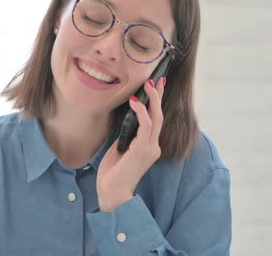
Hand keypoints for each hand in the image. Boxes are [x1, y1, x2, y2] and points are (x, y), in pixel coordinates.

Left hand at [96, 77, 165, 211]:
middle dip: (158, 96)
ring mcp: (150, 148)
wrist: (111, 192)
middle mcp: (153, 146)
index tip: (157, 85)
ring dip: (152, 99)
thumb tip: (126, 118)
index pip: (155, 120)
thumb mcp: (119, 148)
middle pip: (160, 115)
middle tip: (157, 79)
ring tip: (148, 85)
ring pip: (156, 118)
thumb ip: (126, 135)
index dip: (157, 102)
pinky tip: (135, 102)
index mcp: (149, 146)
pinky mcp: (143, 150)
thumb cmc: (113, 173)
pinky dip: (141, 112)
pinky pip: (146, 126)